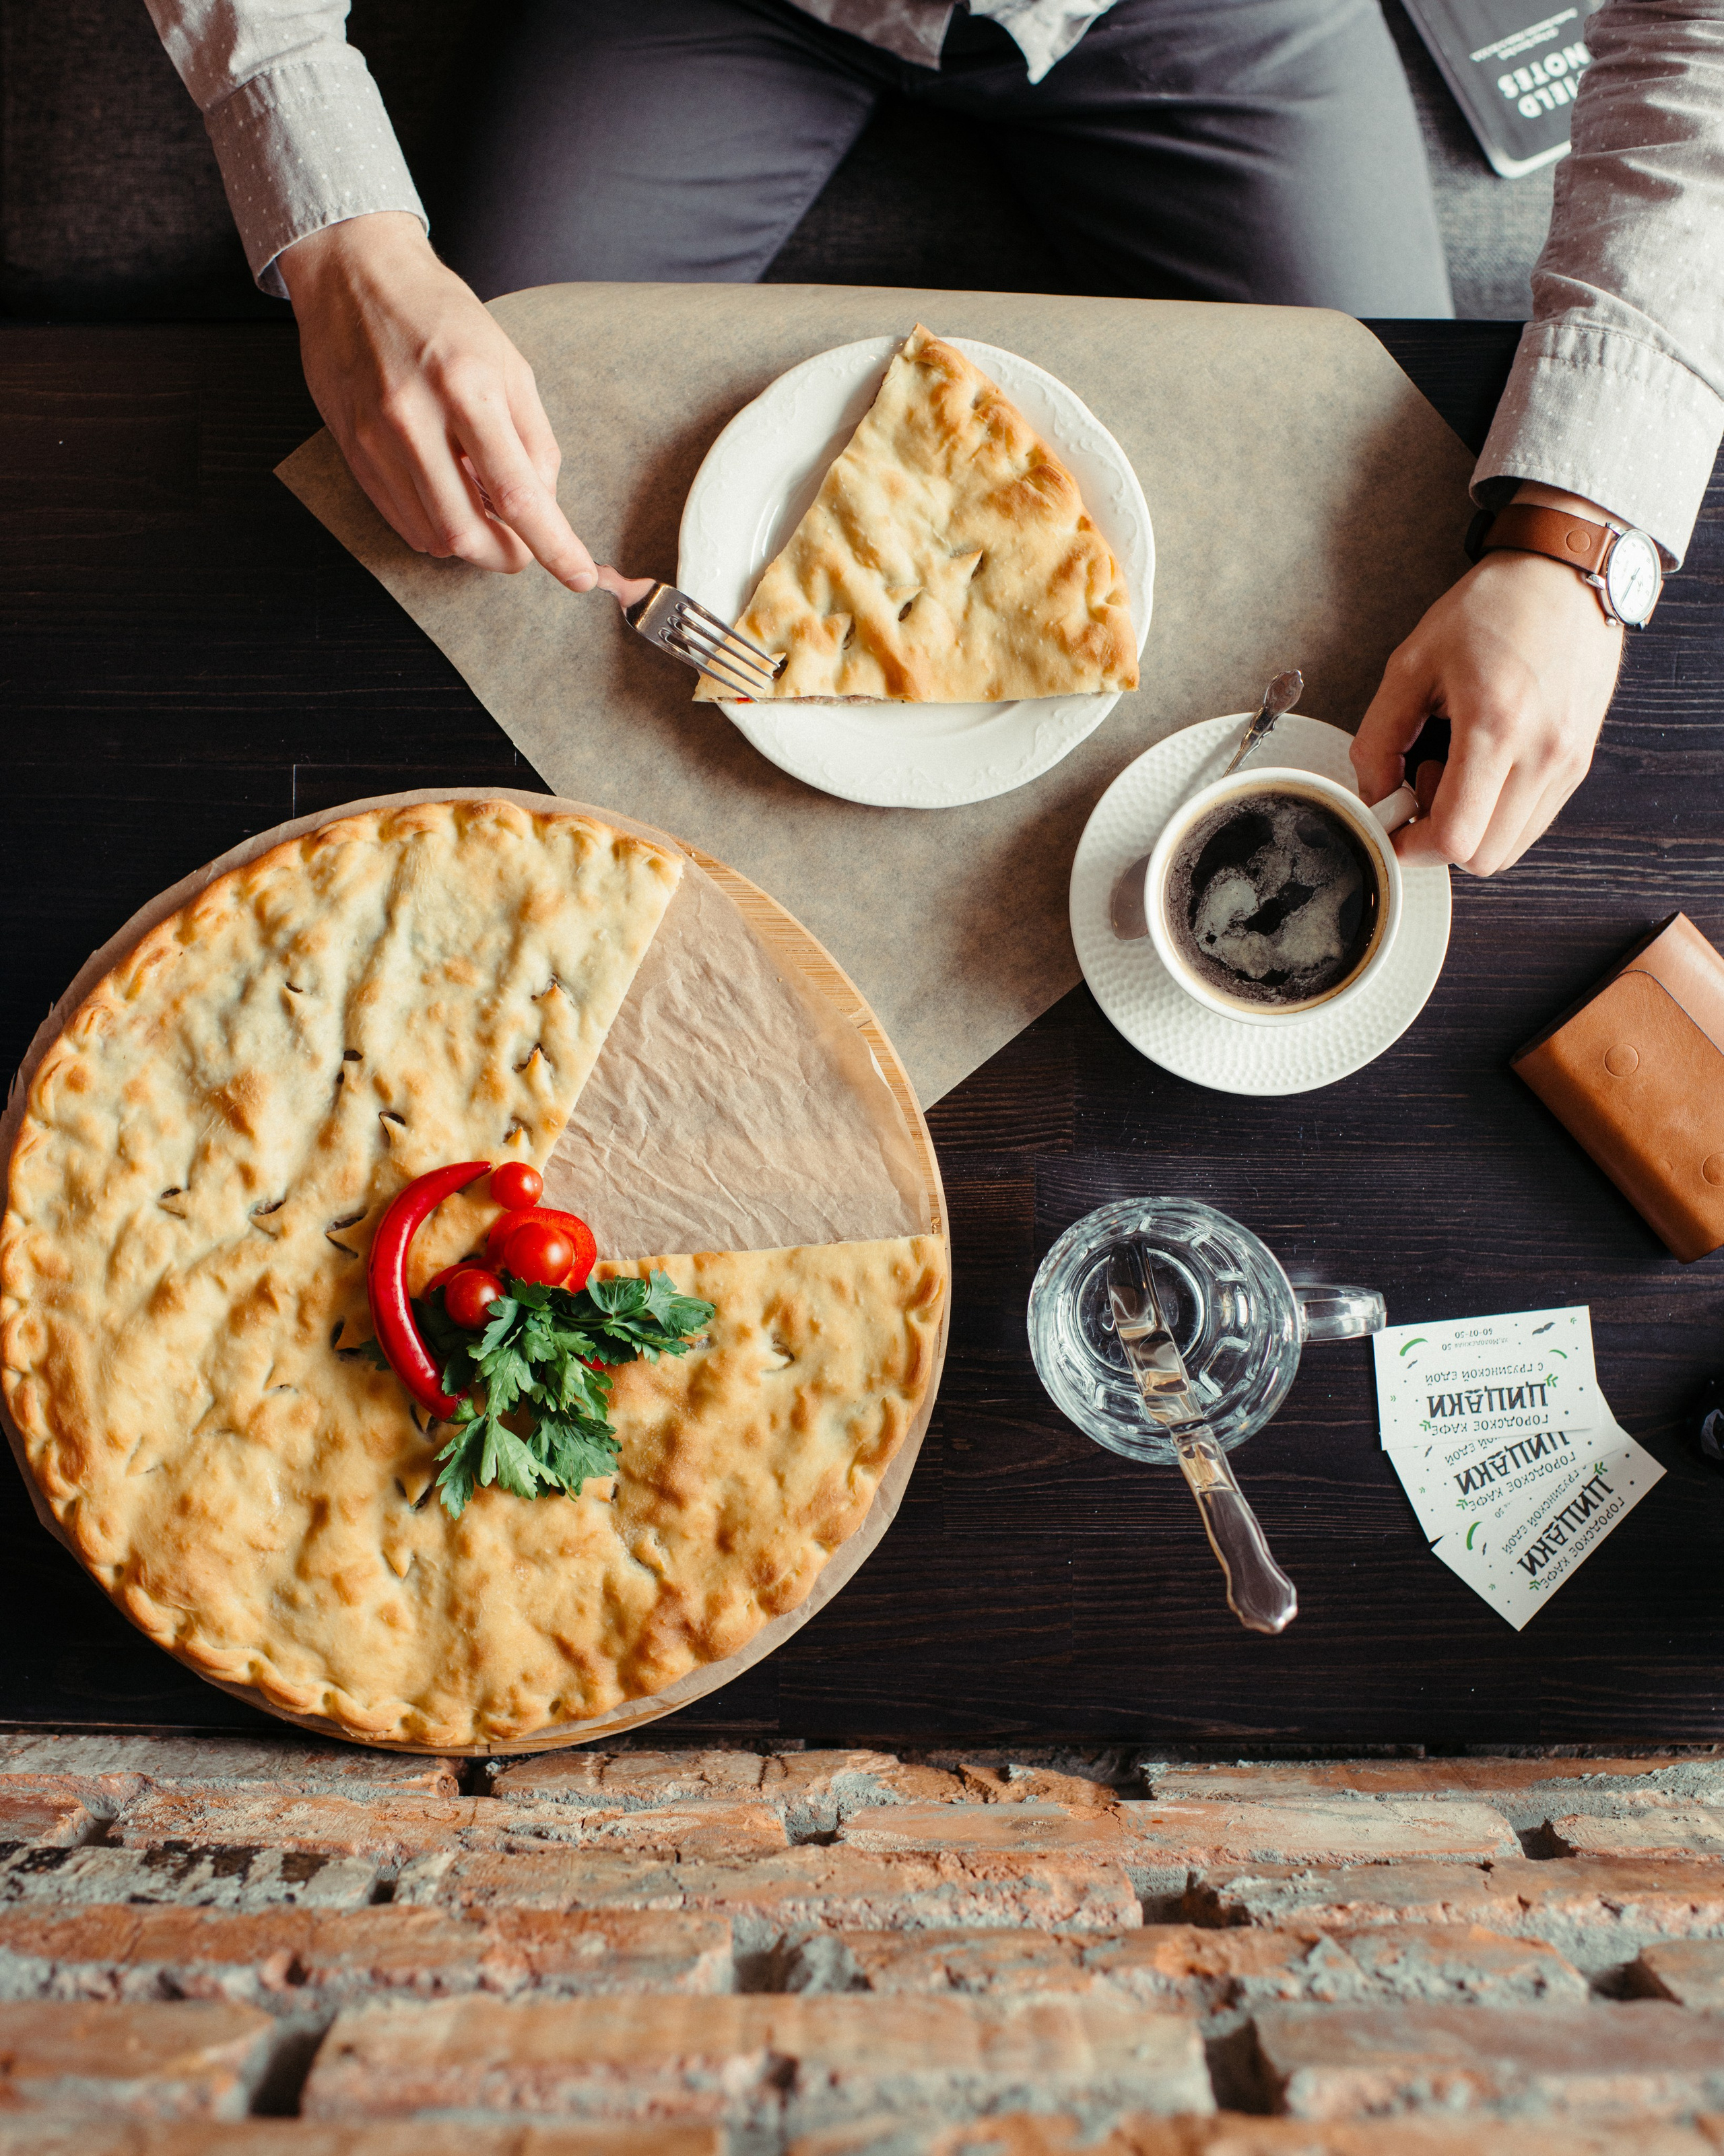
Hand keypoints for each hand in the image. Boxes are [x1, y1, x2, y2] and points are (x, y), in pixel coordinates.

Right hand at [277, 212, 595, 589]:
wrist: (355, 273)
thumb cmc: (440, 314)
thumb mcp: (509, 364)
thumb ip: (534, 439)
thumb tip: (546, 507)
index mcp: (468, 388)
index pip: (517, 495)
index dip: (552, 547)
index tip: (578, 576)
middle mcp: (415, 418)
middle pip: (468, 533)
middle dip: (506, 556)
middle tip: (523, 544)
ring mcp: (376, 438)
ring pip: (433, 536)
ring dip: (470, 541)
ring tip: (481, 503)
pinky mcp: (352, 450)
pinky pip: (401, 520)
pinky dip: (434, 527)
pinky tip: (447, 494)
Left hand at [1351, 486, 1625, 875]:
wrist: (1565, 575)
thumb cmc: (1490, 609)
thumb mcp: (1410, 664)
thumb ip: (1378, 739)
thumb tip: (1373, 796)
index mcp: (1496, 727)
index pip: (1455, 838)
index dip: (1412, 846)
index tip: (1392, 821)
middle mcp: (1543, 754)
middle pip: (1484, 857)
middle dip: (1441, 838)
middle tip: (1424, 781)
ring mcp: (1569, 762)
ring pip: (1510, 847)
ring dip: (1473, 827)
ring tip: (1457, 765)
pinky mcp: (1580, 762)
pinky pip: (1532, 821)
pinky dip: (1498, 812)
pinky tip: (1485, 763)